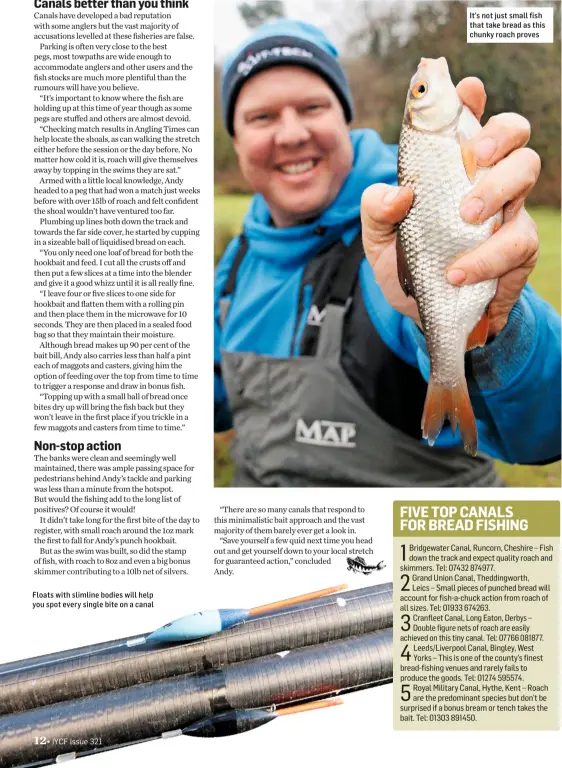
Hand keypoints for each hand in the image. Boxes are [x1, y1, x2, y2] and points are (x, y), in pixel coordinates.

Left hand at [361, 77, 540, 337]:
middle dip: (498, 132)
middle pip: (514, 132)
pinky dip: (487, 257)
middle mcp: (485, 180)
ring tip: (466, 217)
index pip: (466, 120)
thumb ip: (376, 210)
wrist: (425, 315)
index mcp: (450, 168)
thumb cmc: (407, 265)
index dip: (468, 99)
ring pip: (525, 172)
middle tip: (474, 155)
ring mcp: (508, 212)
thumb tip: (397, 192)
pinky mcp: (519, 250)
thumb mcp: (377, 239)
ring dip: (497, 189)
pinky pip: (519, 241)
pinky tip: (458, 273)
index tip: (464, 88)